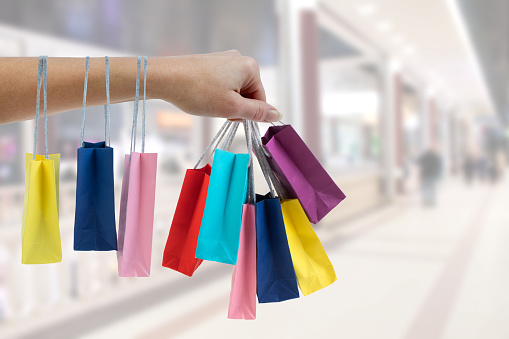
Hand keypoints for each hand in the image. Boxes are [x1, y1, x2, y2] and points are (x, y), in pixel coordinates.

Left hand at [150, 50, 280, 121]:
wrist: (165, 78)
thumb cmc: (198, 92)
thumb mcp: (231, 107)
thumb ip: (256, 112)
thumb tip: (277, 115)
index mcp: (250, 67)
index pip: (260, 99)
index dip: (247, 113)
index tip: (229, 116)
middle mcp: (240, 59)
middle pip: (248, 93)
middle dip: (235, 106)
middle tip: (217, 109)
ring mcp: (224, 59)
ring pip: (234, 90)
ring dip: (224, 101)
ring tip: (207, 102)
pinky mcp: (211, 62)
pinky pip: (222, 83)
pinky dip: (215, 94)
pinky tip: (202, 95)